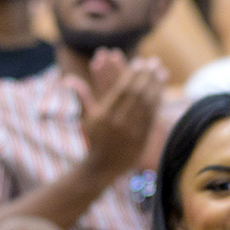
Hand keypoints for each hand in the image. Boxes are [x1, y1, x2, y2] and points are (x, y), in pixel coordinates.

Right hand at [75, 51, 169, 179]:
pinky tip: (161, 91)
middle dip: (147, 76)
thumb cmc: (94, 139)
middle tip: (154, 62)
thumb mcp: (87, 118)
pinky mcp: (142, 139)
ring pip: (147, 104)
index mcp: (104, 115)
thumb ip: (82, 96)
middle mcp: (118, 122)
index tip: (140, 62)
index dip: (132, 74)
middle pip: (136, 94)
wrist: (102, 167)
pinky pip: (152, 116)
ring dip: (156, 86)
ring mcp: (131, 132)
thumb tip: (68, 78)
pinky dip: (157, 102)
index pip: (122, 89)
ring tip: (162, 72)